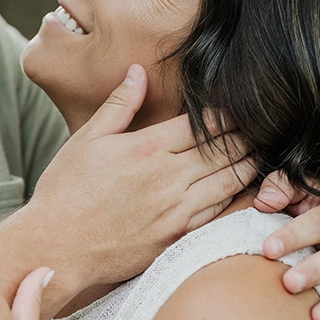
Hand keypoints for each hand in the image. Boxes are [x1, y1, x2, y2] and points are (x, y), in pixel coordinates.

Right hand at [20, 65, 258, 290]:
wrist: (55, 248)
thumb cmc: (65, 192)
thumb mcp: (87, 140)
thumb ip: (119, 105)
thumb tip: (137, 71)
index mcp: (147, 149)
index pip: (201, 124)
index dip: (226, 114)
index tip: (240, 106)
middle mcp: (167, 178)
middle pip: (222, 151)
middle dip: (246, 136)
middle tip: (264, 126)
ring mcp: (176, 209)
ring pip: (228, 182)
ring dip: (249, 165)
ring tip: (261, 152)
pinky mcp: (177, 236)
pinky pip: (217, 212)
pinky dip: (235, 197)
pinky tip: (244, 188)